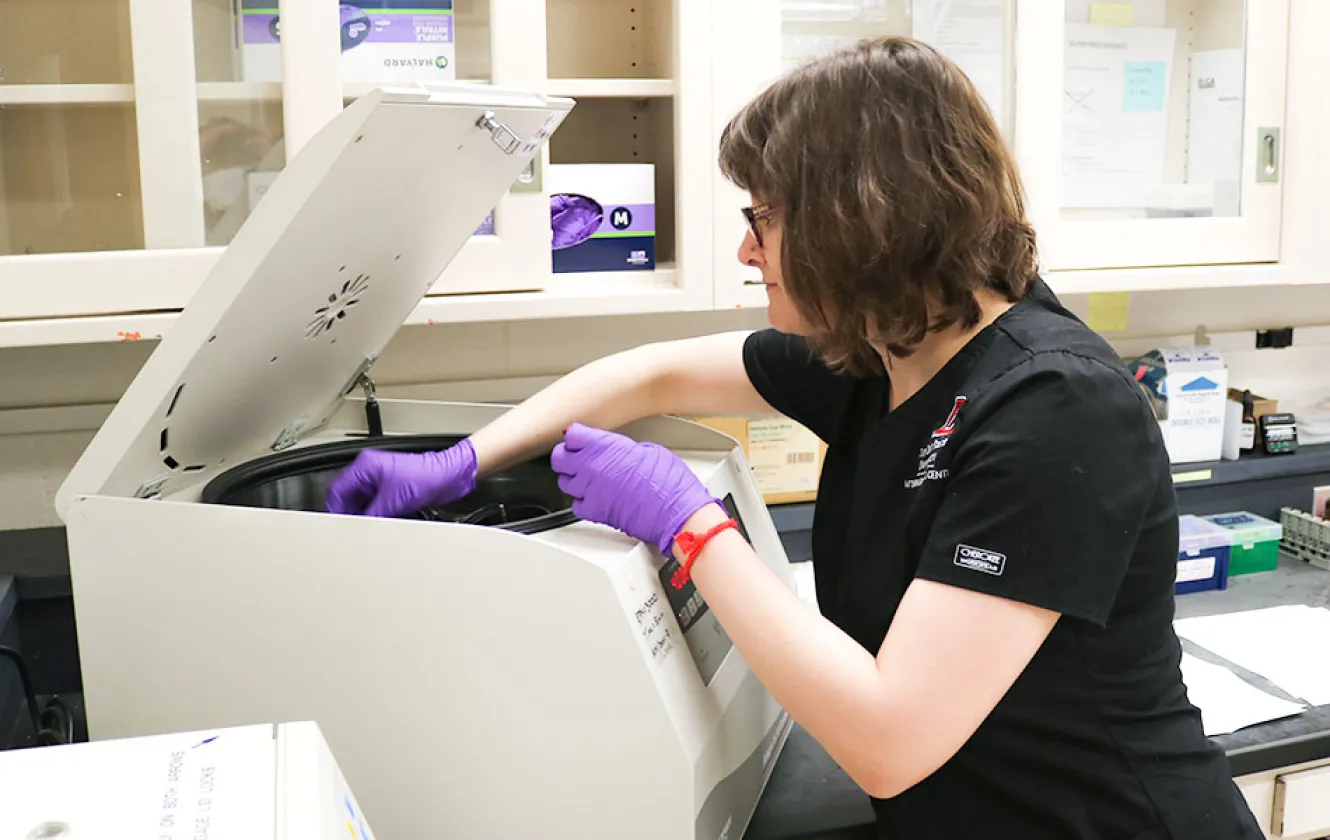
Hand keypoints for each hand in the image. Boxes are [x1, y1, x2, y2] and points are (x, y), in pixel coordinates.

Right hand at [325, 439, 476, 517]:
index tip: (339, 526)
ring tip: (367, 527)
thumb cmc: (426, 475)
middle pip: (348, 496)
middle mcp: (370, 470)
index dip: (335, 510)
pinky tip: (378, 522)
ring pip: (361, 501)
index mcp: (365, 466)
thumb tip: (358, 528)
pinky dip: (374, 513)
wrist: (449, 475)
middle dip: (349, 513)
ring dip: (363, 514)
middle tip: (352, 530)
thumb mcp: (392, 501)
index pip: (337, 490)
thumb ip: (371, 516)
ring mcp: (381, 478)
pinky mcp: (392, 487)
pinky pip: (375, 502)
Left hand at [551, 423, 717, 554]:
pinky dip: (580, 502)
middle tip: (576, 457)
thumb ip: (625, 449)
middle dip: (566, 456)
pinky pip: (575, 505)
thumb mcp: (650, 451)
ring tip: (586, 478)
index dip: (577, 437)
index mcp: (606, 446)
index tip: (581, 439)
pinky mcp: (594, 512)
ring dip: (572, 479)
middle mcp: (592, 466)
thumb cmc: (670, 483)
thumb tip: (619, 452)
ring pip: (564, 482)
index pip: (572, 434)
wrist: (675, 512)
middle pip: (559, 458)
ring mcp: (590, 490)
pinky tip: (592, 498)